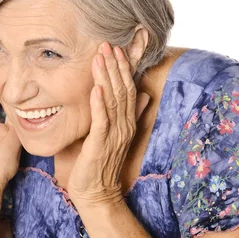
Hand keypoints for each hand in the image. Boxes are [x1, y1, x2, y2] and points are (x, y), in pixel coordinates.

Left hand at [67, 41, 149, 205]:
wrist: (97, 192)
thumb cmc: (101, 163)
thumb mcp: (115, 134)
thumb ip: (128, 114)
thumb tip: (143, 95)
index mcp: (126, 122)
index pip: (127, 89)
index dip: (122, 68)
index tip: (115, 49)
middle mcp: (124, 126)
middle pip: (122, 90)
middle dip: (114, 66)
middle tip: (107, 44)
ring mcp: (114, 135)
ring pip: (112, 101)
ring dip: (106, 77)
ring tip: (100, 58)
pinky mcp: (100, 144)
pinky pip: (101, 120)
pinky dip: (99, 103)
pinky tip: (95, 88)